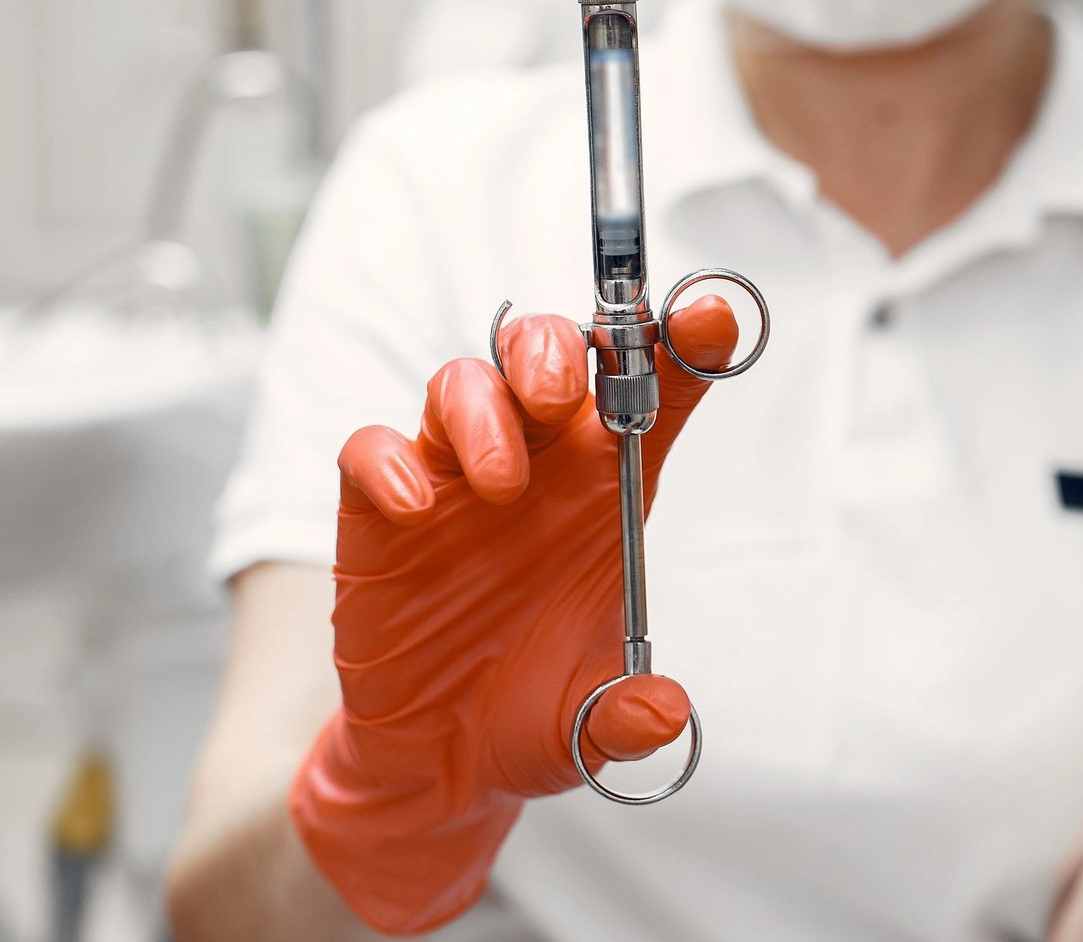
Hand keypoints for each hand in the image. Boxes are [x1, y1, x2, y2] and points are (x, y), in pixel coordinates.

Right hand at [290, 298, 735, 934]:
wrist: (439, 763)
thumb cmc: (531, 710)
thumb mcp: (590, 723)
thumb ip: (627, 715)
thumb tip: (661, 713)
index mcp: (606, 486)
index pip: (652, 389)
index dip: (683, 344)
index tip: (710, 318)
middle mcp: (535, 464)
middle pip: (546, 352)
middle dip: (557, 352)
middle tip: (562, 399)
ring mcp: (453, 479)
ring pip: (462, 382)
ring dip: (482, 410)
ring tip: (500, 484)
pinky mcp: (379, 512)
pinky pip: (372, 450)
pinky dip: (390, 462)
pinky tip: (416, 510)